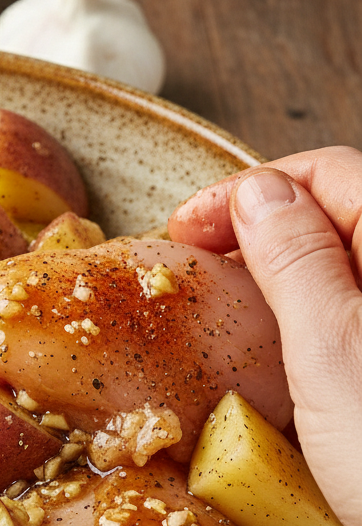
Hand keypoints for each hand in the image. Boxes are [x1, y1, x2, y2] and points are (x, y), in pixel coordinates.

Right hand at [169, 146, 361, 525]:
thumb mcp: (332, 352)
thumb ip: (296, 260)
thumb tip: (257, 191)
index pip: (327, 174)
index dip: (247, 190)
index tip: (184, 229)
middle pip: (333, 210)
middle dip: (256, 223)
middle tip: (194, 260)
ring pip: (335, 261)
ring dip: (272, 267)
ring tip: (221, 297)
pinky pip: (341, 312)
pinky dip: (296, 311)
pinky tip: (267, 341)